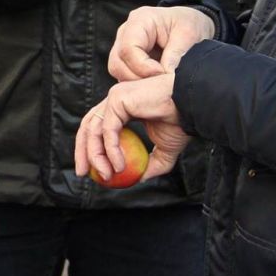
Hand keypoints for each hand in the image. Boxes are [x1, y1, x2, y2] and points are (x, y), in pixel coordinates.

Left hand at [75, 74, 191, 183]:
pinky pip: (108, 130)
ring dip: (96, 156)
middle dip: (83, 151)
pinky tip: (119, 166)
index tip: (91, 170)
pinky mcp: (117, 98)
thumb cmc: (182, 122)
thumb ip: (152, 163)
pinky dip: (110, 150)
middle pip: (88, 126)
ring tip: (107, 175)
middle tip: (83, 173)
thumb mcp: (165, 149)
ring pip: (94, 130)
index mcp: (123, 108)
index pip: (97, 128)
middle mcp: (115, 100)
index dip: (90, 148)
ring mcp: (115, 97)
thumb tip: (140, 178)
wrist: (192, 108)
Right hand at [109, 6, 215, 80]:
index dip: (143, 66)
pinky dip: (138, 84)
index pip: (128, 48)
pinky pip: (124, 76)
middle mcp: (126, 32)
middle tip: (160, 83)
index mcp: (139, 20)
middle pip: (117, 62)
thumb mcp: (189, 33)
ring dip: (137, 83)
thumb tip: (166, 74)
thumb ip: (176, 53)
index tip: (163, 73)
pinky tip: (155, 84)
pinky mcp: (127, 60)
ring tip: (159, 84)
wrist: (188, 24)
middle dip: (138, 78)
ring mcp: (123, 46)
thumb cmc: (187, 23)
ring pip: (118, 72)